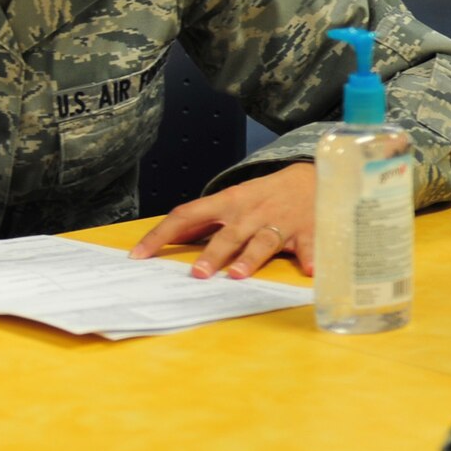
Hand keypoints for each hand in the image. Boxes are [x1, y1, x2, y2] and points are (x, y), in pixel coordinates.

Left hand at [128, 162, 316, 278]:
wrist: (312, 176)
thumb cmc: (264, 195)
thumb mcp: (231, 201)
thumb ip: (205, 220)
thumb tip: (172, 237)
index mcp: (225, 203)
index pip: (186, 215)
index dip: (161, 235)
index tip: (139, 255)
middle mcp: (249, 212)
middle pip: (227, 234)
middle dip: (211, 254)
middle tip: (197, 273)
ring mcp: (279, 222)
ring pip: (262, 241)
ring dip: (250, 258)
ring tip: (237, 275)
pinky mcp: (309, 230)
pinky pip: (310, 245)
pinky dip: (311, 258)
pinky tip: (311, 271)